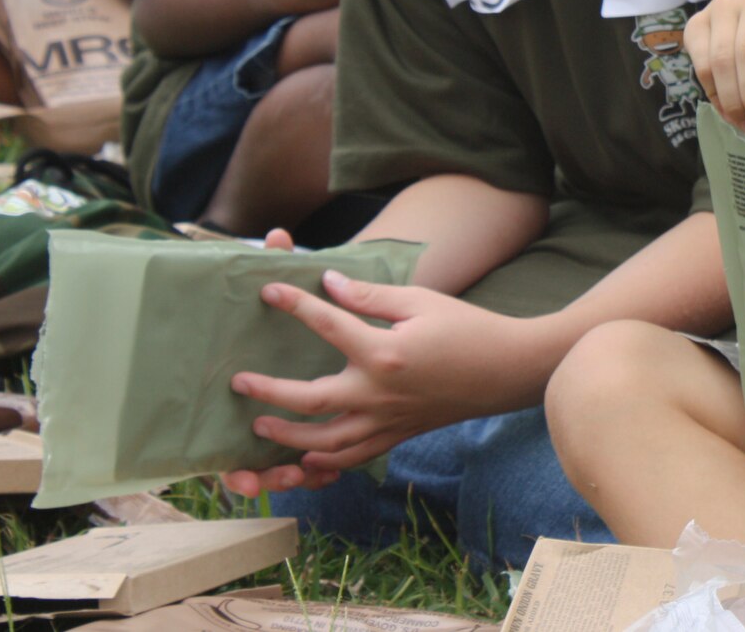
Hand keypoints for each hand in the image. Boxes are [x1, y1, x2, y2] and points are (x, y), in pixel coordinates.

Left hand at [221, 268, 513, 495]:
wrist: (505, 370)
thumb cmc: (466, 328)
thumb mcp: (420, 300)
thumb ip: (370, 295)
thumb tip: (329, 283)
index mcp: (384, 353)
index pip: (328, 325)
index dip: (296, 305)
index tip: (269, 290)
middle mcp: (379, 394)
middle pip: (309, 401)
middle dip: (269, 393)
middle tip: (238, 383)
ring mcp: (387, 421)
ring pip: (324, 441)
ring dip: (287, 437)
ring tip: (260, 426)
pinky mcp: (397, 435)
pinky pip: (353, 457)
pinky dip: (325, 461)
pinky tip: (306, 456)